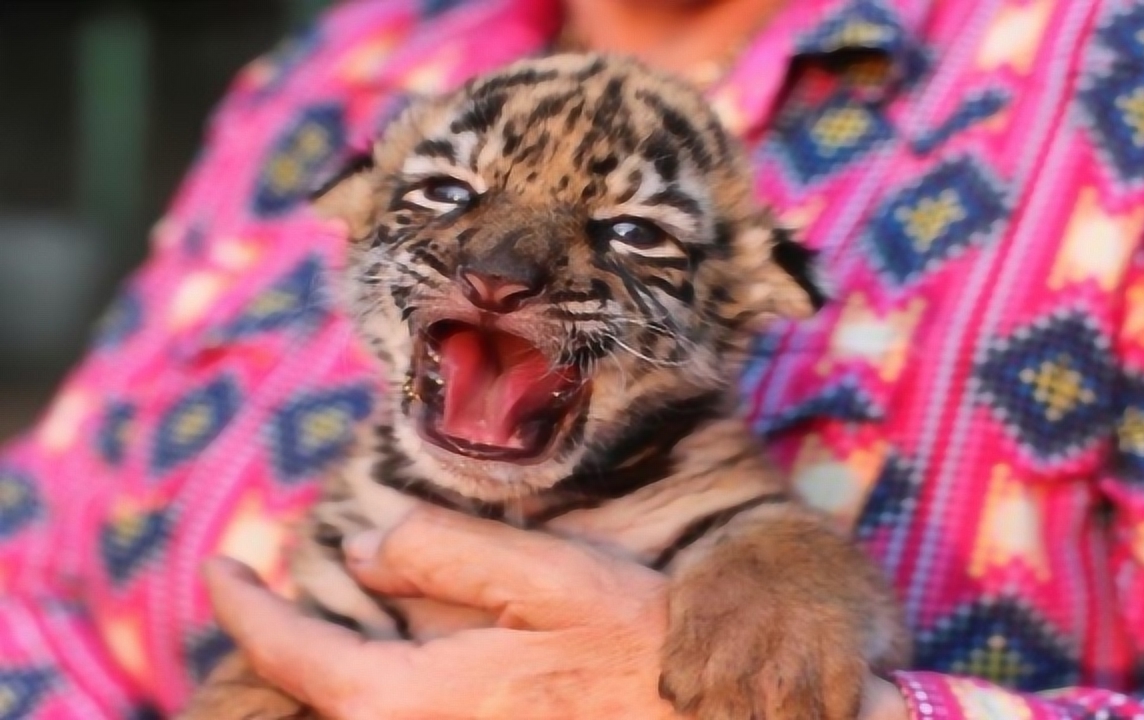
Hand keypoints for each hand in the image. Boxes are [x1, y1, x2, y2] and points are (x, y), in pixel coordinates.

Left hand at [205, 503, 909, 718]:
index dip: (239, 605)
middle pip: (309, 699)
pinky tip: (402, 660)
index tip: (215, 564)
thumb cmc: (638, 657)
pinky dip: (376, 690)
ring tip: (325, 623)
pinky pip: (400, 717)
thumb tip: (363, 547)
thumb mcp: (549, 579)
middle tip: (263, 591)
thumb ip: (446, 555)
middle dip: (276, 642)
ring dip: (326, 669)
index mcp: (409, 698)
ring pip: (355, 712)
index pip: (286, 654)